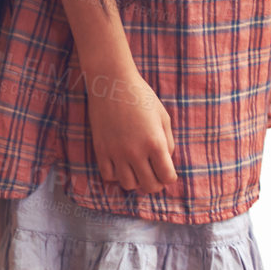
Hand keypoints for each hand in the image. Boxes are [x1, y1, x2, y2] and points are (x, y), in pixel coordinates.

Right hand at [84, 61, 177, 193]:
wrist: (112, 83)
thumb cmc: (141, 97)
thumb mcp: (163, 117)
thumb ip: (168, 142)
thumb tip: (166, 162)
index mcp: (155, 143)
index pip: (167, 177)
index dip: (169, 177)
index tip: (167, 172)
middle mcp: (136, 152)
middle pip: (149, 186)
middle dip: (156, 183)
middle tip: (155, 175)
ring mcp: (116, 153)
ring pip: (129, 185)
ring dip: (136, 181)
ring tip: (138, 169)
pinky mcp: (101, 150)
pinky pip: (108, 176)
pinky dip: (117, 175)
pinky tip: (121, 164)